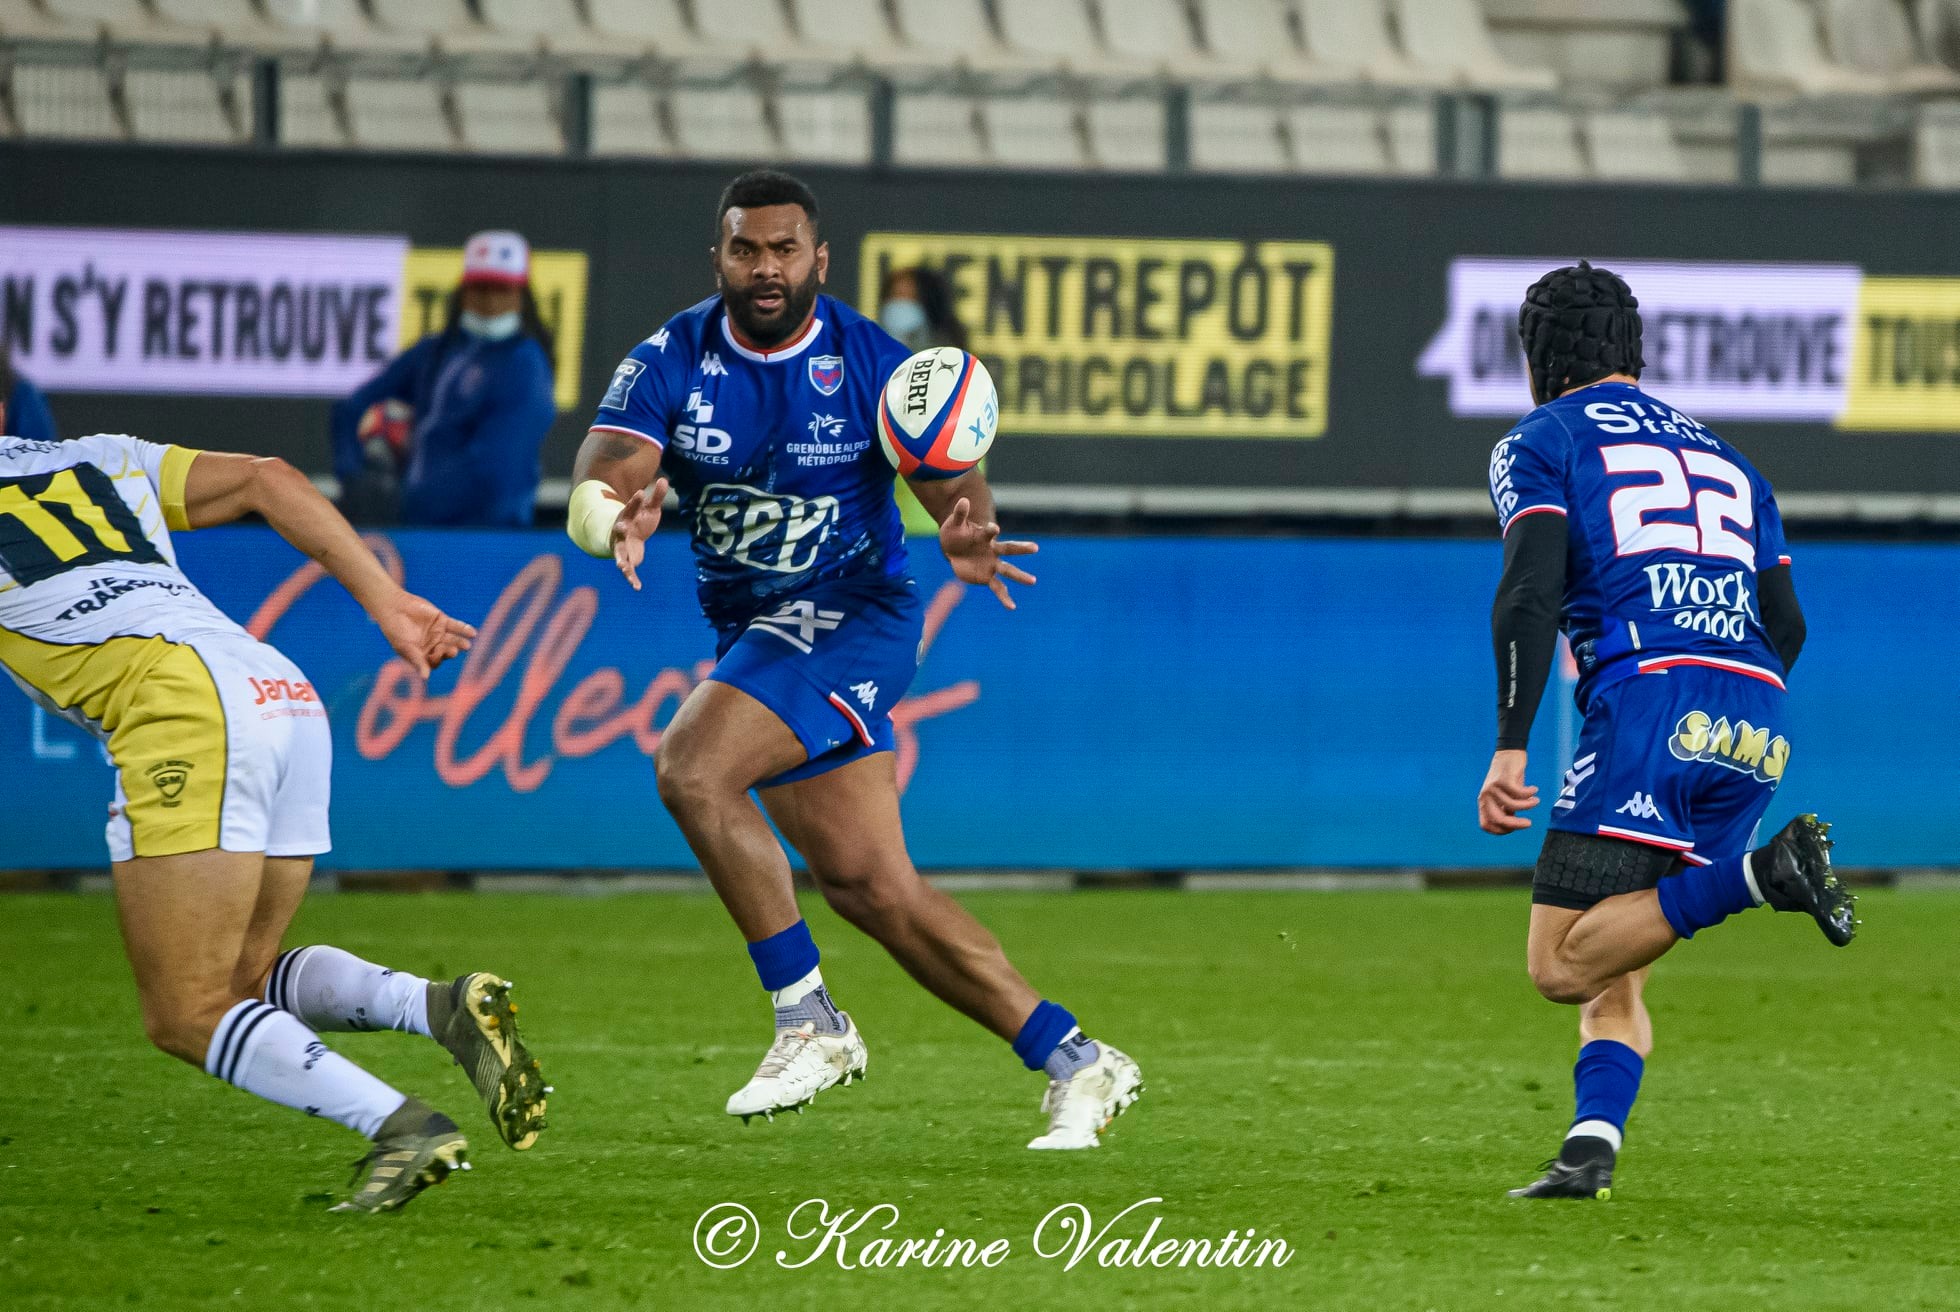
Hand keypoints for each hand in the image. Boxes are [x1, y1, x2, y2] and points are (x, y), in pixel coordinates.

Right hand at [376, 590, 475, 678]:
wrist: (394, 607)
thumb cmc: (395, 630)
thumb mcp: (405, 647)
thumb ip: (417, 661)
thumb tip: (426, 678)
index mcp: (422, 654)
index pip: (435, 662)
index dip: (437, 660)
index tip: (436, 654)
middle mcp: (432, 645)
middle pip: (446, 652)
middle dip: (450, 652)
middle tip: (452, 651)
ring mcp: (438, 633)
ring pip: (453, 640)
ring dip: (460, 643)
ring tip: (467, 646)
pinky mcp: (442, 620)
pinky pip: (456, 626)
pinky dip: (464, 629)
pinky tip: (473, 633)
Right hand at [611, 476, 668, 591]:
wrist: (627, 535)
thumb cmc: (639, 519)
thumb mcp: (649, 508)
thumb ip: (656, 497)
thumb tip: (664, 479)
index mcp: (626, 517)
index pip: (630, 508)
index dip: (634, 501)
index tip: (640, 492)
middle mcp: (620, 532)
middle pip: (619, 530)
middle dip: (619, 529)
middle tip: (621, 527)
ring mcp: (621, 547)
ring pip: (619, 554)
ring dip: (620, 560)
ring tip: (621, 567)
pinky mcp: (626, 560)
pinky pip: (628, 571)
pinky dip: (631, 579)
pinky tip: (637, 587)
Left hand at [938, 496, 1037, 609]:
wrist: (954, 549)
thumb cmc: (956, 533)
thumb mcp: (955, 523)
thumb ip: (960, 514)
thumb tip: (962, 500)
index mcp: (985, 536)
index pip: (990, 532)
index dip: (992, 530)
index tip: (994, 528)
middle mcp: (993, 550)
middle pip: (1009, 549)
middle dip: (1021, 549)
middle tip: (1035, 547)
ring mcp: (992, 564)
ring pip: (1008, 570)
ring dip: (1020, 576)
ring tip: (1033, 581)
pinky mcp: (987, 577)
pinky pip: (998, 588)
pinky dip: (1005, 598)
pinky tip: (1012, 607)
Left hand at [1478, 748, 1538, 834]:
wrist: (1508, 754)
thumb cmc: (1509, 779)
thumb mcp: (1505, 797)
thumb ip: (1506, 810)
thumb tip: (1512, 826)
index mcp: (1484, 803)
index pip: (1486, 825)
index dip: (1500, 831)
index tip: (1514, 829)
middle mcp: (1485, 796)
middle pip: (1498, 819)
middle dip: (1516, 824)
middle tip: (1529, 823)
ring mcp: (1493, 788)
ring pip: (1512, 805)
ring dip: (1528, 805)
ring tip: (1536, 800)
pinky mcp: (1503, 779)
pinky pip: (1519, 793)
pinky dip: (1529, 793)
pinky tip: (1534, 790)